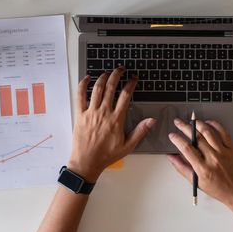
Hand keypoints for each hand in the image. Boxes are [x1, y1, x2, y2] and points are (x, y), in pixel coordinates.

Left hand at [68, 67, 155, 181]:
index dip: (131, 84)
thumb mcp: (128, 146)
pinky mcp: (80, 115)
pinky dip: (83, 85)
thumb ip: (140, 131)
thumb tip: (151, 120)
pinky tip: (87, 78)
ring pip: (97, 89)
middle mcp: (104, 113)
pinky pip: (80, 96)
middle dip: (117, 75)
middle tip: (121, 69)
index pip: (125, 95)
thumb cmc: (107, 155)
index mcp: (116, 119)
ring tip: (107, 72)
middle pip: (111, 87)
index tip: (134, 78)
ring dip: (103, 77)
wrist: (87, 162)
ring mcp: (91, 112)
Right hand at [167, 118, 232, 207]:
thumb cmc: (217, 188)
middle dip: (185, 127)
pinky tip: (208, 123)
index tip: (172, 135)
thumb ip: (182, 168)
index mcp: (203, 168)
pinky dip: (215, 125)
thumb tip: (171, 157)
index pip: (187, 149)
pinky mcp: (232, 149)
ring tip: (192, 121)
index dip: (177, 139)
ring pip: (209, 132)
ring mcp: (223, 152)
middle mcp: (213, 159)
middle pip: (197, 138)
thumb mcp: (196, 181)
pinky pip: (224, 132)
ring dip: (199, 124)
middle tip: (178, 122)